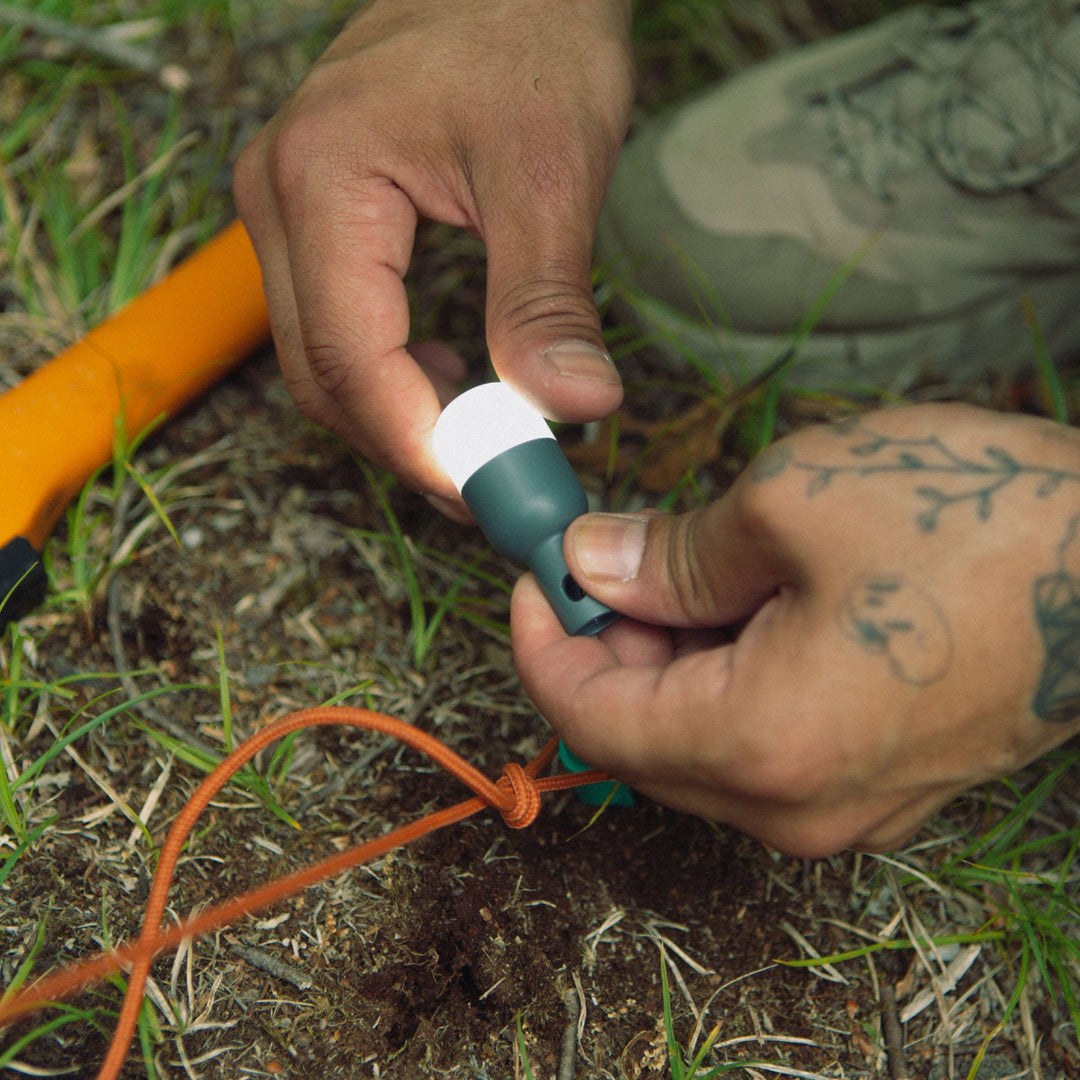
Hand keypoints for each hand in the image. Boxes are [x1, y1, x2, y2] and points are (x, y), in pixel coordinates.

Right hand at [233, 0, 631, 509]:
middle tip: (491, 483)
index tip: (486, 491)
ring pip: (317, 358)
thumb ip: (547, 300)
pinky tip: (448, 377)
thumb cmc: (531, 36)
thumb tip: (576, 408)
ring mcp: (283, 206)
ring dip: (394, 414)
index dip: (415, 444)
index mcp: (321, 181)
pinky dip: (386, 373)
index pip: (348, 359)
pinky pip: (329, 323)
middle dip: (404, 443)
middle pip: (319, 373)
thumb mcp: (551, 172)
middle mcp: (277, 197)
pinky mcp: (310, 215)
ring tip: (479, 440)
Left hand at [512, 403, 1079, 855]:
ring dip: (663, 656)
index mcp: (762, 747)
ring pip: (697, 742)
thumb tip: (591, 564)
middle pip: (638, 737)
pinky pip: (760, 744)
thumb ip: (669, 552)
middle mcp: (797, 807)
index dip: (541, 638)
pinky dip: (721, 676)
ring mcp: (845, 809)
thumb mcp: (792, 503)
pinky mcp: (878, 784)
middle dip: (601, 643)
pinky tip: (741, 600)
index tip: (534, 570)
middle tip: (601, 552)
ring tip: (677, 562)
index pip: (590, 717)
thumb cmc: (979, 522)